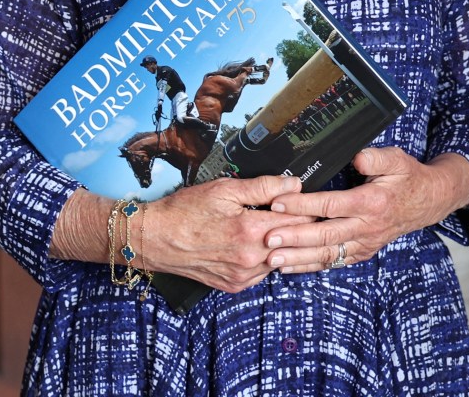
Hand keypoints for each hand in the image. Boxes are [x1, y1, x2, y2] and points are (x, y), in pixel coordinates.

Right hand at [144, 174, 311, 292]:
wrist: (156, 238)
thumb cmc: (185, 211)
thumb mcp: (225, 189)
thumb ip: (264, 187)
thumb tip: (293, 184)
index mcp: (250, 231)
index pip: (297, 220)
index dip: (307, 207)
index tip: (312, 199)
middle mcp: (249, 258)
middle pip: (293, 242)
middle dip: (301, 225)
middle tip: (303, 211)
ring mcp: (243, 276)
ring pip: (280, 258)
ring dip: (284, 243)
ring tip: (279, 225)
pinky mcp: (235, 285)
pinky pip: (263, 272)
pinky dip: (266, 257)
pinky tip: (260, 242)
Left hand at [263, 147, 468, 273]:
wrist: (429, 201)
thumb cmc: (408, 177)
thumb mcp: (396, 159)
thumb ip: (376, 158)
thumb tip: (357, 158)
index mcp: (371, 203)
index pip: (330, 205)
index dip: (302, 205)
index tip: (278, 203)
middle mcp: (366, 227)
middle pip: (324, 235)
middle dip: (293, 238)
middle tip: (267, 239)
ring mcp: (364, 243)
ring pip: (327, 254)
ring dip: (298, 258)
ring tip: (272, 260)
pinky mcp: (362, 251)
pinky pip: (333, 261)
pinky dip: (310, 266)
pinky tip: (290, 267)